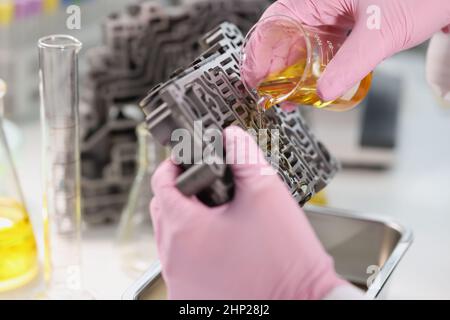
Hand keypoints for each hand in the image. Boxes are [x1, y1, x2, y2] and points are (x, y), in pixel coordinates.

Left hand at [149, 126, 345, 298]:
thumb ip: (244, 156)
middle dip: (179, 192)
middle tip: (205, 186)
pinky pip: (182, 265)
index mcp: (185, 229)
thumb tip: (232, 137)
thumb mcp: (266, 193)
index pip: (160, 183)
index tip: (185, 160)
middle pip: (163, 211)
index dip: (172, 165)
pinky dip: (193, 250)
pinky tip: (220, 245)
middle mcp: (174, 259)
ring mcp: (181, 282)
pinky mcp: (192, 298)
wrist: (304, 304)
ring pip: (171, 240)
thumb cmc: (286, 259)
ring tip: (217, 216)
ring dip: (186, 222)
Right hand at [243, 0, 449, 102]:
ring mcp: (335, 15)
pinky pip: (322, 48)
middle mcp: (322, 3)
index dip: (260, 51)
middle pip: (285, 36)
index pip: (275, 21)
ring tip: (287, 97)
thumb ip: (350, 65)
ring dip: (292, 71)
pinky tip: (312, 85)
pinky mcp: (347, 26)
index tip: (254, 78)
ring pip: (302, 44)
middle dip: (273, 68)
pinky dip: (314, 68)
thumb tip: (323, 92)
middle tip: (268, 95)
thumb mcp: (379, 32)